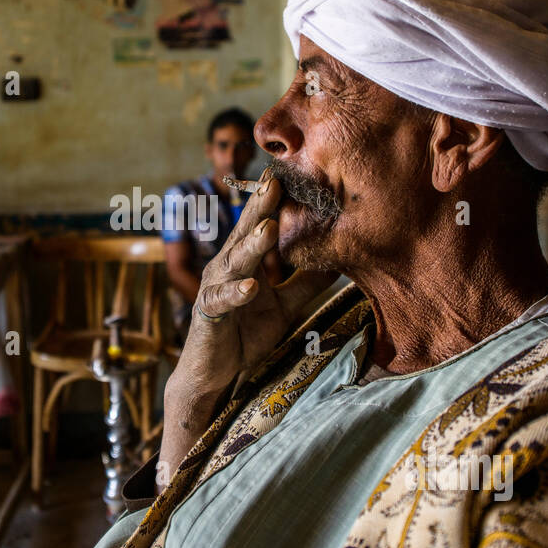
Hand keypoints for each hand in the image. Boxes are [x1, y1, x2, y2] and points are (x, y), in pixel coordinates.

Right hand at [163, 167, 338, 444]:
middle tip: (274, 181)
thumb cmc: (244, 335)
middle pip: (244, 233)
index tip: (287, 174)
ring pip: (234, 262)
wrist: (214, 374)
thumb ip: (306, 284)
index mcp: (244, 262)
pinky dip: (236, 293)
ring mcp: (214, 289)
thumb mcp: (284, 306)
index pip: (259, 225)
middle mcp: (226, 268)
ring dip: (251, 246)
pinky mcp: (208, 314)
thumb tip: (339, 261)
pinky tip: (251, 287)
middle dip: (259, 207)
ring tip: (268, 227)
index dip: (272, 202)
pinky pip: (223, 301)